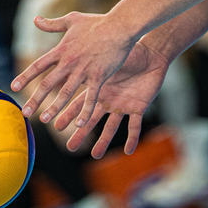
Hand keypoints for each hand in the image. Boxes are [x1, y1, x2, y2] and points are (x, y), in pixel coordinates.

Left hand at [11, 11, 134, 128]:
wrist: (119, 27)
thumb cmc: (96, 22)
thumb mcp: (71, 20)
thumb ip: (52, 24)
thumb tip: (35, 19)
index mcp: (61, 50)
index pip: (38, 65)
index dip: (25, 76)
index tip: (13, 87)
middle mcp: (69, 62)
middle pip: (48, 83)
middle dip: (35, 99)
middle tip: (25, 112)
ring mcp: (84, 70)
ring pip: (65, 93)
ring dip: (54, 108)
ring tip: (44, 120)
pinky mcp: (99, 77)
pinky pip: (91, 97)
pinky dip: (85, 111)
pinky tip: (79, 124)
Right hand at [53, 41, 169, 158]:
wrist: (152, 55)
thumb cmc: (129, 51)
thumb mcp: (108, 57)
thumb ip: (92, 61)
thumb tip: (71, 53)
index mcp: (99, 88)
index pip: (81, 104)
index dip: (69, 115)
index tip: (56, 125)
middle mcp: (108, 100)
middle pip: (92, 120)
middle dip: (81, 134)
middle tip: (70, 148)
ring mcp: (123, 105)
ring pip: (111, 127)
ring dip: (104, 142)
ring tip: (95, 156)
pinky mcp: (139, 108)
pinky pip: (135, 126)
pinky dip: (133, 138)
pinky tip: (128, 151)